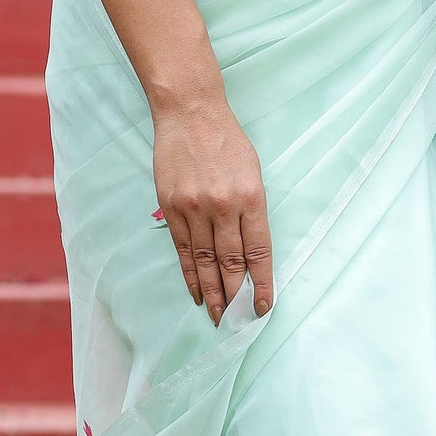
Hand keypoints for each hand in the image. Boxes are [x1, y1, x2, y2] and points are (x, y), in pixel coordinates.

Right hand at [152, 91, 273, 322]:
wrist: (190, 113)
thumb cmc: (227, 142)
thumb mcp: (253, 173)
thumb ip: (252, 212)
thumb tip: (251, 254)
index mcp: (250, 197)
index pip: (258, 251)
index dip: (262, 283)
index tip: (264, 307)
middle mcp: (222, 206)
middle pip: (231, 263)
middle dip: (236, 296)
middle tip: (238, 322)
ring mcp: (194, 208)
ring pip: (205, 261)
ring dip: (213, 293)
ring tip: (218, 316)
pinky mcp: (171, 207)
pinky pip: (183, 249)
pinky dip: (191, 273)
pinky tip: (197, 291)